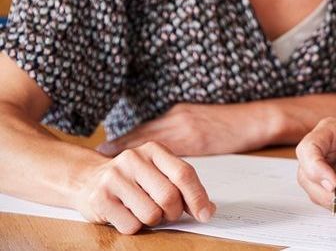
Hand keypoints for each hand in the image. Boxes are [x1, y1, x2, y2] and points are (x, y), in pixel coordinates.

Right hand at [74, 141, 215, 233]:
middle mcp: (133, 159)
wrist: (88, 179)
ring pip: (151, 214)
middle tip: (167, 213)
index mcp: (153, 150)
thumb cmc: (132, 179)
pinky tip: (126, 214)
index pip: (183, 174)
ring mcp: (113, 178)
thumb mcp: (158, 172)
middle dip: (173, 212)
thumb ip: (183, 186)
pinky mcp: (99, 199)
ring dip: (153, 220)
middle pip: (169, 197)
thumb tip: (207, 210)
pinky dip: (135, 226)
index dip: (197, 197)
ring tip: (143, 210)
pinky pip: (131, 225)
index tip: (205, 214)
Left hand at [97, 103, 266, 156]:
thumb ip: (184, 131)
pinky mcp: (197, 139)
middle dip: (121, 144)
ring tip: (109, 162)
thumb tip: (165, 150)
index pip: (147, 128)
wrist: (257, 118)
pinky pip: (170, 153)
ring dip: (130, 152)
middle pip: (143, 133)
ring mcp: (187, 127)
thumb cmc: (232, 123)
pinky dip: (153, 162)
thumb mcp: (203, 122)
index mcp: (179, 113)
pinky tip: (141, 170)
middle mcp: (178, 117)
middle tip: (98, 154)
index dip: (126, 138)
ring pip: (152, 141)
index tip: (106, 147)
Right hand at [295, 117, 335, 212]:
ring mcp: (320, 168)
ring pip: (316, 193)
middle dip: (331, 194)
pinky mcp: (325, 185)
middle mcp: (320, 150)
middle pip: (307, 175)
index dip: (315, 168)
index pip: (309, 148)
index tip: (334, 184)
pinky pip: (328, 201)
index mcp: (330, 131)